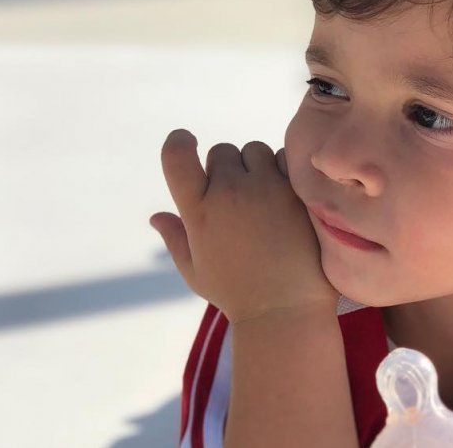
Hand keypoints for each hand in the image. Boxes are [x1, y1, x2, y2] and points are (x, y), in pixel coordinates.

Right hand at [149, 129, 338, 323]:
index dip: (179, 142)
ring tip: (267, 198)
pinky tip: (288, 195)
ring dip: (259, 166)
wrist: (286, 310)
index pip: (177, 155)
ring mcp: (265, 189)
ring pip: (256, 151)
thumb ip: (176, 239)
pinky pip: (286, 158)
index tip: (188, 143)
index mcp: (198, 211)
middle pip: (223, 151)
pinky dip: (285, 170)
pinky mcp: (297, 191)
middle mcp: (229, 193)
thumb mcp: (196, 272)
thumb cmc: (237, 295)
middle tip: (241, 197)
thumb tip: (156, 217)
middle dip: (228, 167)